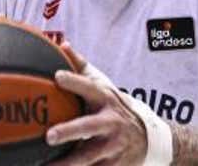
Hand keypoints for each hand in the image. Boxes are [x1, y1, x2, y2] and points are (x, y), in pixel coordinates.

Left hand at [46, 43, 148, 165]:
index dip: (74, 82)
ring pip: (87, 157)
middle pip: (88, 127)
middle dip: (70, 131)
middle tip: (49, 136)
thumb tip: (62, 44)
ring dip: (66, 164)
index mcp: (105, 99)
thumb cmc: (114, 107)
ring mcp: (111, 147)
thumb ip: (82, 66)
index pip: (89, 88)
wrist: (147, 138)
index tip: (57, 77)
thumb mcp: (104, 85)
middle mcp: (110, 122)